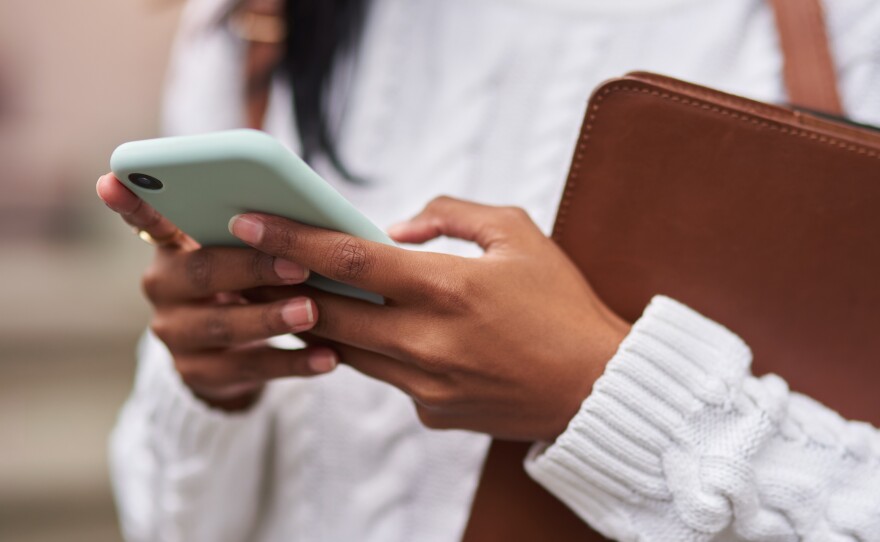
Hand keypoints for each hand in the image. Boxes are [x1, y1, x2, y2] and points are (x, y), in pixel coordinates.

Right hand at [96, 174, 337, 409]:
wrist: (232, 356)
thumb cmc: (247, 284)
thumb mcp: (245, 254)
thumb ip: (258, 231)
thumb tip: (306, 209)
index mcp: (173, 248)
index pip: (147, 218)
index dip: (130, 202)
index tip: (110, 179)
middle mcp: (163, 288)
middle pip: (201, 272)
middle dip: (251, 266)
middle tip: (299, 262)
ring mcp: (176, 334)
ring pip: (222, 326)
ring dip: (272, 317)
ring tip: (313, 311)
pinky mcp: (199, 375)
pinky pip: (249, 370)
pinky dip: (293, 363)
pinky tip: (328, 358)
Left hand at [230, 196, 630, 439]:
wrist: (597, 385)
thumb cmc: (562, 302)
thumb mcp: (517, 233)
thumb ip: (450, 216)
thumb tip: (394, 228)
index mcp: (449, 287)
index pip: (348, 259)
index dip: (291, 238)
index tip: (246, 220)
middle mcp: (428, 341)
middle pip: (328, 311)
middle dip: (281, 285)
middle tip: (246, 261)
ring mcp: (427, 385)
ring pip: (347, 348)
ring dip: (317, 320)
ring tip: (293, 292)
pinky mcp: (432, 413)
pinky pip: (386, 377)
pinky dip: (375, 351)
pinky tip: (381, 333)